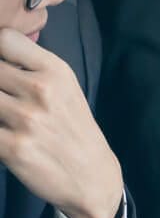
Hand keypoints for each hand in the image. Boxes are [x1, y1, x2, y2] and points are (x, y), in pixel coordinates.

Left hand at [0, 29, 122, 217]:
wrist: (94, 179)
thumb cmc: (74, 132)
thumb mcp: (66, 90)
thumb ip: (32, 66)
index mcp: (56, 72)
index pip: (4, 38)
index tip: (4, 69)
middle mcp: (41, 91)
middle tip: (6, 99)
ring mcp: (26, 119)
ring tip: (5, 117)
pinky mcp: (13, 147)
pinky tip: (4, 136)